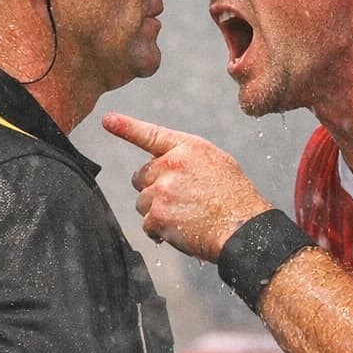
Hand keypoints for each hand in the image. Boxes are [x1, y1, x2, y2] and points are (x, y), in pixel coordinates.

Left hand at [103, 113, 271, 261]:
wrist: (244, 228)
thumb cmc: (235, 199)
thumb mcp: (217, 164)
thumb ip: (187, 160)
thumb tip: (163, 165)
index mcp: (189, 148)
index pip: (151, 135)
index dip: (127, 127)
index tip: (108, 120)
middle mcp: (172, 164)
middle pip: (141, 177)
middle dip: (153, 190)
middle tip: (180, 202)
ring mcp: (163, 189)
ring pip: (143, 202)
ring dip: (158, 212)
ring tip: (187, 217)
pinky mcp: (158, 214)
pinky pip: (147, 224)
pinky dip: (160, 232)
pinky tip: (183, 230)